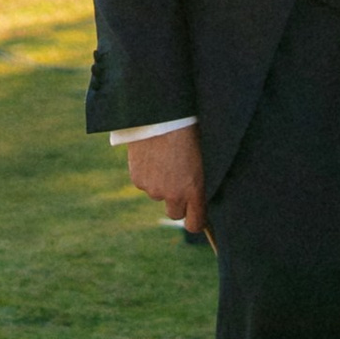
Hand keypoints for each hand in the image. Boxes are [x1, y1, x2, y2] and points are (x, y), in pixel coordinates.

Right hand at [121, 124, 205, 238]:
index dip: (196, 221)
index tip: (197, 215)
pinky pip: (144, 182)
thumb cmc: (188, 131)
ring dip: (161, 184)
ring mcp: (152, 188)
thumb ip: (199, 180)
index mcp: (194, 190)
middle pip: (175, 213)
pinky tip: (152, 154)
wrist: (161, 114)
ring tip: (165, 158)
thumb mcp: (202, 157)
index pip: (195, 224)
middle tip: (179, 182)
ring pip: (157, 194)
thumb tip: (199, 194)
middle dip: (178, 202)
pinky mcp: (137, 179)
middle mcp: (172, 194)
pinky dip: (147, 173)